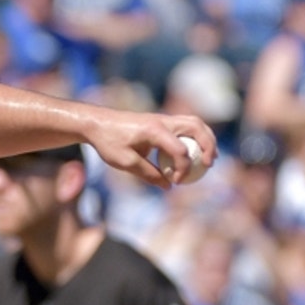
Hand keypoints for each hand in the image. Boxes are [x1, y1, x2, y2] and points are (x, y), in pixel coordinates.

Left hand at [87, 111, 216, 188]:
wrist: (96, 122)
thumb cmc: (107, 141)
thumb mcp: (125, 162)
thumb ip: (148, 174)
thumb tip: (168, 186)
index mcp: (153, 130)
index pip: (179, 149)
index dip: (183, 168)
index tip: (176, 181)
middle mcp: (161, 120)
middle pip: (196, 126)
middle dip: (208, 145)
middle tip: (209, 164)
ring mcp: (162, 118)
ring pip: (194, 122)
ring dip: (206, 139)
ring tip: (209, 158)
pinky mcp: (160, 121)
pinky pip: (185, 126)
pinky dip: (195, 137)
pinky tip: (194, 153)